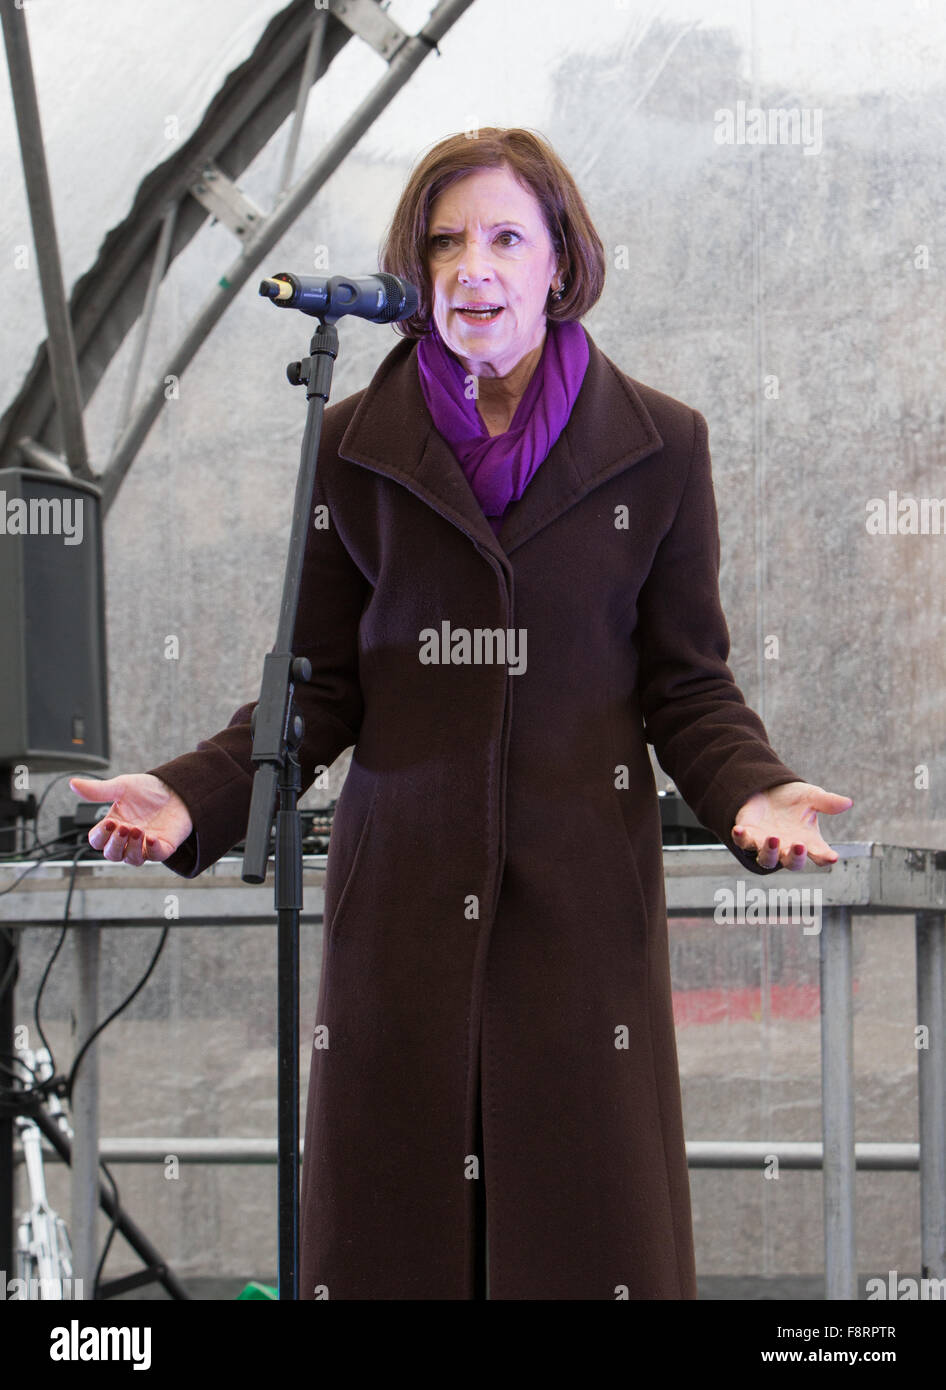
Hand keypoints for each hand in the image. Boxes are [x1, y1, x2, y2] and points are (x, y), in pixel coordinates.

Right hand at [69, 774, 193, 866]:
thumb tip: (73, 784)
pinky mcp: (163, 847)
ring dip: (131, 847)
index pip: (97, 841)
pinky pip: (155, 856)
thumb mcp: (122, 787)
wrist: (177, 788)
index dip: (99, 836)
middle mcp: (127, 839)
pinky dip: (152, 850)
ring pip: (131, 859)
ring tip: (137, 830)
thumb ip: (98, 790)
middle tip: (123, 827)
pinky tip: (151, 838)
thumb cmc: (148, 790)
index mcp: (113, 826)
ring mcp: (144, 845)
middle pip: (112, 854)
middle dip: (115, 843)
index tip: (108, 823)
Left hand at [732, 781, 852, 870]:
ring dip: (769, 851)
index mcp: (808, 842)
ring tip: (773, 838)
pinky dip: (740, 837)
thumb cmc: (793, 799)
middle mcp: (787, 848)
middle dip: (795, 857)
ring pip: (766, 859)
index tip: (832, 857)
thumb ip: (828, 802)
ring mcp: (765, 845)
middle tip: (799, 845)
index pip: (820, 854)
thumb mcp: (812, 797)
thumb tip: (848, 802)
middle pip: (792, 863)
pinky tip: (739, 829)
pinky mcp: (747, 835)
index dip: (825, 857)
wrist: (766, 789)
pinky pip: (742, 842)